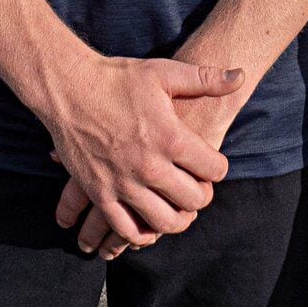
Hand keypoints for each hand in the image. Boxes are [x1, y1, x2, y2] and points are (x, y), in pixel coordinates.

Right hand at [39, 56, 239, 252]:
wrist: (68, 86)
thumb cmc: (117, 78)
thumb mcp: (163, 72)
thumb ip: (205, 78)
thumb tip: (239, 76)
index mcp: (170, 137)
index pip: (215, 170)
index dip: (218, 167)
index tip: (212, 163)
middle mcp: (150, 166)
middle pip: (194, 200)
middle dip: (201, 195)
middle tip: (197, 187)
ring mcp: (123, 183)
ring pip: (164, 222)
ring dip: (177, 220)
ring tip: (178, 209)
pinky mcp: (99, 192)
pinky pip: (126, 229)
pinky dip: (141, 234)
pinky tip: (147, 224)